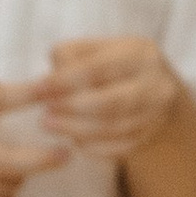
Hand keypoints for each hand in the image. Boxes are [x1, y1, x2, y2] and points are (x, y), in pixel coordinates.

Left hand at [35, 38, 187, 159]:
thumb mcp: (97, 48)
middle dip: (72, 110)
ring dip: (78, 130)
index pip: (98, 68)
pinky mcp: (152, 135)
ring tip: (52, 127)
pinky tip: (75, 141)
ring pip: (114, 128)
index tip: (38, 89)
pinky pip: (121, 148)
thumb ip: (70, 55)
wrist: (156, 88)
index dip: (65, 80)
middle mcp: (155, 83)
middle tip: (44, 116)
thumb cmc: (115, 64)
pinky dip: (95, 148)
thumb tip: (49, 81)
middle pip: (110, 102)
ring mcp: (157, 112)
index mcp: (139, 53)